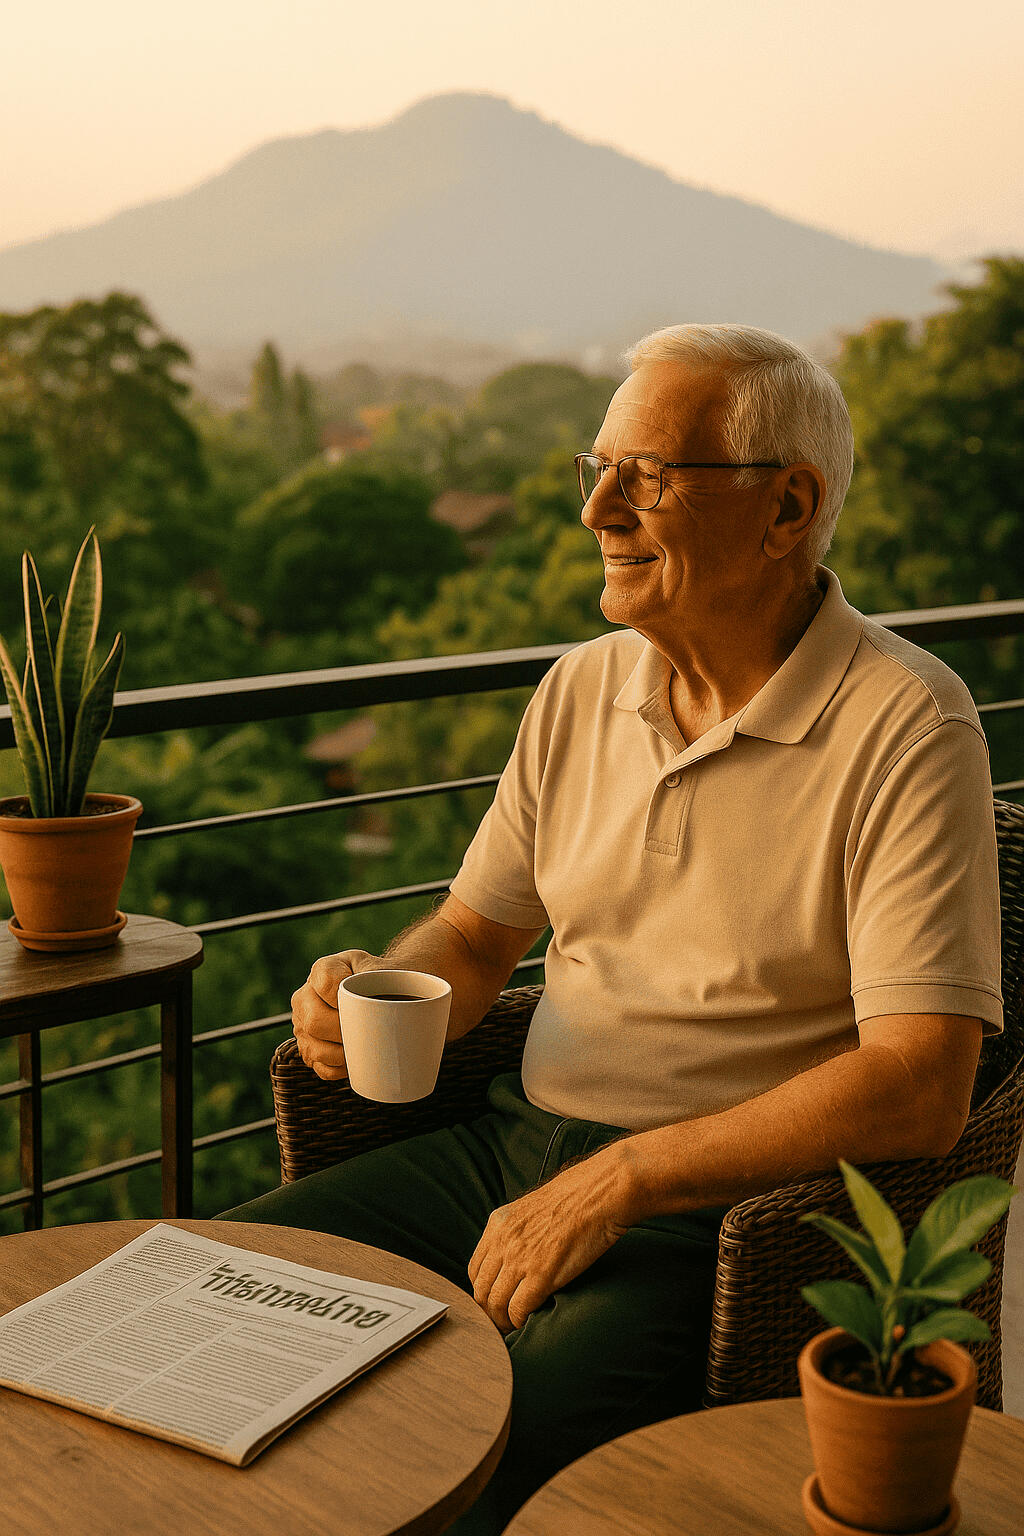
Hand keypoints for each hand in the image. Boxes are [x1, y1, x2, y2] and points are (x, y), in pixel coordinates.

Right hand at [291, 949, 380, 1079]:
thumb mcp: (380, 968)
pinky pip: (322, 1068)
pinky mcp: (309, 1050)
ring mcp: (302, 1026)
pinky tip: (356, 1058)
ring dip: (343, 1053)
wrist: (381, 992)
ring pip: (315, 1049)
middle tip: (367, 1032)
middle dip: (344, 1031)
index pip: (326, 985)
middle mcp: (304, 997)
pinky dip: (342, 1069)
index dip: (347, 998)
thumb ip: (376, 974)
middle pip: (315, 1021)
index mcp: (322, 971)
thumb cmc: (381, 979)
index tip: (366, 1002)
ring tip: (363, 1046)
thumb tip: (372, 1000)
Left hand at [467, 1146, 636, 1334]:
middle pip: (480, 1289)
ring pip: (495, 1303)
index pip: (475, 1268)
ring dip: (503, 1321)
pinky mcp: (541, 1275)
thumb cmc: (576, 1198)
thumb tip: (516, 1257)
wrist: (599, 1193)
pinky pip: (518, 1310)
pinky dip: (520, 1322)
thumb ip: (517, 1231)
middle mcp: (503, 1240)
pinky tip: (529, 1321)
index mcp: (499, 1223)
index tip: (494, 1300)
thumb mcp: (532, 1207)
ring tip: (516, 1325)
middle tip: (503, 1321)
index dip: (483, 1290)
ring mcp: (520, 1258)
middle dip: (489, 1311)